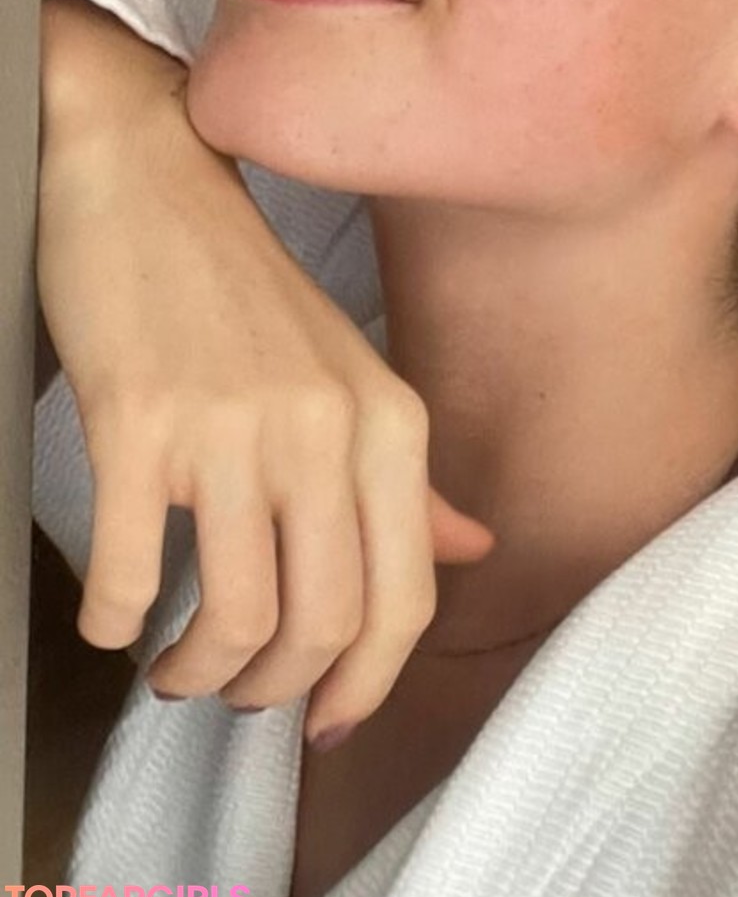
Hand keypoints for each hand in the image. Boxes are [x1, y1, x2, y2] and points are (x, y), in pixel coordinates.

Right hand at [37, 0, 495, 742]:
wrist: (146, 177)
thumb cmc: (241, 286)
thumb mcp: (349, 373)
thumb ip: (412, 475)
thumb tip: (470, 551)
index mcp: (387, 420)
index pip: (405, 597)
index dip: (366, 685)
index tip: (323, 719)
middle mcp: (323, 425)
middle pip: (321, 626)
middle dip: (270, 691)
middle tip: (232, 692)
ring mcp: (230, 424)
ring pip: (232, 619)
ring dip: (194, 672)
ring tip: (171, 663)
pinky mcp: (137, 422)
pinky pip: (127, 577)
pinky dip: (112, 621)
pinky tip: (108, 612)